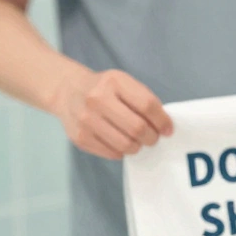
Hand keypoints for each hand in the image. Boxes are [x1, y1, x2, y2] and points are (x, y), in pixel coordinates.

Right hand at [54, 68, 172, 159]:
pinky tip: (119, 142)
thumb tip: (164, 127)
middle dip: (152, 137)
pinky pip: (112, 153)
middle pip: (137, 128)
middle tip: (152, 138)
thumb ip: (144, 101)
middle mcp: (97, 98)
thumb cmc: (104, 89)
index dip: (162, 121)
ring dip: (137, 146)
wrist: (67, 90)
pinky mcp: (80, 137)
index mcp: (113, 82)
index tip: (168, 130)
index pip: (147, 105)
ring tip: (137, 141)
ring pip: (126, 144)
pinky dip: (122, 151)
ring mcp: (85, 119)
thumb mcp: (124, 83)